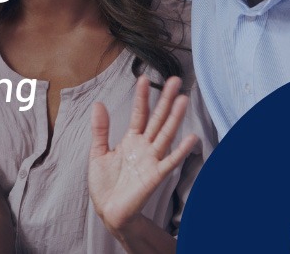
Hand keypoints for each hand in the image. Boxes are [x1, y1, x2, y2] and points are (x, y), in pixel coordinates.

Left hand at [88, 75, 198, 234]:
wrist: (108, 210)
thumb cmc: (105, 183)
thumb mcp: (98, 152)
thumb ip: (100, 129)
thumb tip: (99, 104)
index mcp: (131, 140)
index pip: (139, 114)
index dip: (142, 97)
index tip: (144, 78)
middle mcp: (144, 147)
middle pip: (157, 119)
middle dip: (166, 100)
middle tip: (175, 80)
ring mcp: (151, 160)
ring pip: (165, 135)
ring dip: (175, 118)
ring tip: (183, 100)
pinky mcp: (155, 176)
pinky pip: (170, 161)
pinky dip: (180, 150)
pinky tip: (191, 137)